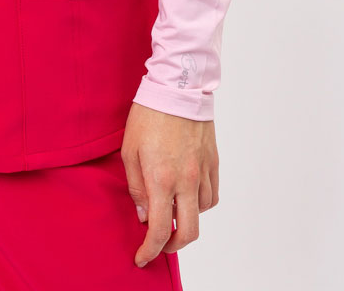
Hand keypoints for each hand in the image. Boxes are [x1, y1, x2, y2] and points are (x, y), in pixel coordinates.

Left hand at [121, 101, 218, 267]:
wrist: (177, 86)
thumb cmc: (149, 114)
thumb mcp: (129, 150)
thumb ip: (136, 187)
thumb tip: (144, 214)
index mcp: (161, 178)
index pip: (160, 230)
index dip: (150, 250)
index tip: (142, 257)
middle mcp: (186, 180)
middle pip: (189, 232)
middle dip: (173, 246)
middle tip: (160, 243)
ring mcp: (203, 172)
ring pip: (202, 214)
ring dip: (187, 220)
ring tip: (172, 211)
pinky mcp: (213, 162)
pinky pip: (212, 195)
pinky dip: (200, 204)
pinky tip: (188, 195)